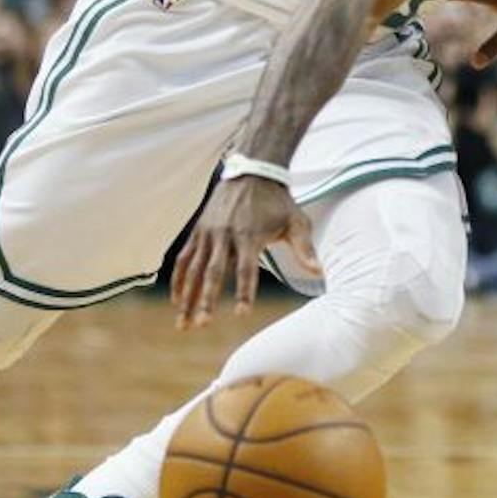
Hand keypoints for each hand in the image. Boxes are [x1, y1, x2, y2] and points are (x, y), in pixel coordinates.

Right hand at [171, 173, 322, 329]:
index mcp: (250, 234)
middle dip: (206, 300)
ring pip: (194, 270)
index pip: (246, 269)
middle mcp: (225, 234)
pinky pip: (184, 259)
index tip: (242, 314)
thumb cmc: (277, 202)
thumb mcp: (296, 221)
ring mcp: (208, 233)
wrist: (252, 172)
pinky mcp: (198, 231)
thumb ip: (304, 248)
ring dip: (187, 297)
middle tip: (202, 325)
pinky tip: (177, 301)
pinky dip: (178, 280)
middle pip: (213, 272)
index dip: (244, 291)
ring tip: (183, 324)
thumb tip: (319, 271)